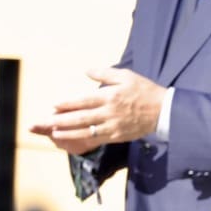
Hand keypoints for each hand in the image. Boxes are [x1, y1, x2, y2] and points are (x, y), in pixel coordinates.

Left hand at [30, 67, 164, 151]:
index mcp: (110, 96)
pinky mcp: (118, 136)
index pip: (84, 101)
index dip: (68, 104)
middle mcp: (109, 112)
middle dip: (62, 120)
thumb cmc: (145, 91)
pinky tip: (73, 139)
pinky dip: (84, 139)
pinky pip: (98, 139)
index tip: (54, 105)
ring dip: (69, 132)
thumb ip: (104, 73)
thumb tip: (86, 71)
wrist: (164, 111)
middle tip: (46, 122)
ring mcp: (113, 126)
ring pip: (87, 131)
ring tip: (54, 132)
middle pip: (81, 118)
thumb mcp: (126, 76)